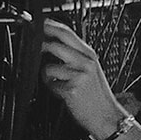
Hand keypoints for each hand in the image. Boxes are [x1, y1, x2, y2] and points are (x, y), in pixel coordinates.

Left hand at [41, 19, 126, 138]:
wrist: (107, 116)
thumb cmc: (95, 94)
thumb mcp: (89, 70)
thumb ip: (73, 55)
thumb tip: (50, 44)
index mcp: (89, 54)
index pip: (67, 32)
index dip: (49, 25)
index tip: (36, 23)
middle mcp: (85, 61)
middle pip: (56, 43)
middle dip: (40, 43)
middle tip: (33, 46)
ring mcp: (79, 74)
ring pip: (49, 66)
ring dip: (47, 75)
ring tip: (58, 82)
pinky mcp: (72, 88)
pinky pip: (50, 84)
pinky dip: (52, 88)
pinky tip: (63, 92)